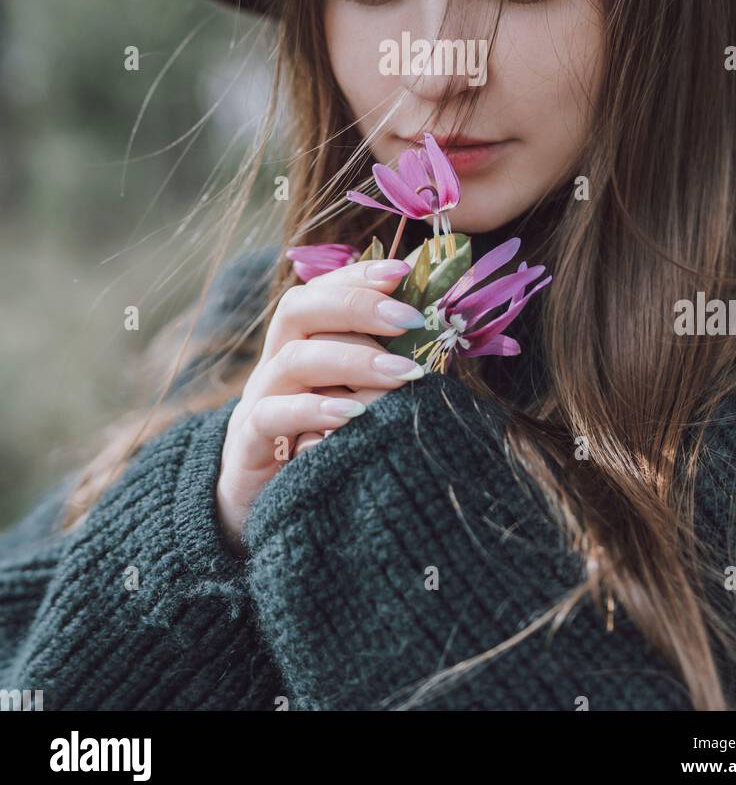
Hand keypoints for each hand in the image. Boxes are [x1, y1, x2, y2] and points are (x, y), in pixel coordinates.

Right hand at [215, 258, 426, 554]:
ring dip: (352, 359)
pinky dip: (314, 410)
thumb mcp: (356, 400)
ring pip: (293, 359)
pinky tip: (352, 414)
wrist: (266, 513)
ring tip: (402, 374)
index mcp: (300, 344)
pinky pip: (272, 415)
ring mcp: (259, 400)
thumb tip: (438, 332)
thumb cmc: (324, 447)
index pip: (321, 291)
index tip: (402, 272)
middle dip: (357, 306)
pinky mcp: (248, 444)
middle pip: (299, 309)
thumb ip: (383, 367)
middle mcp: (276, 363)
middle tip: (410, 321)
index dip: (357, 275)